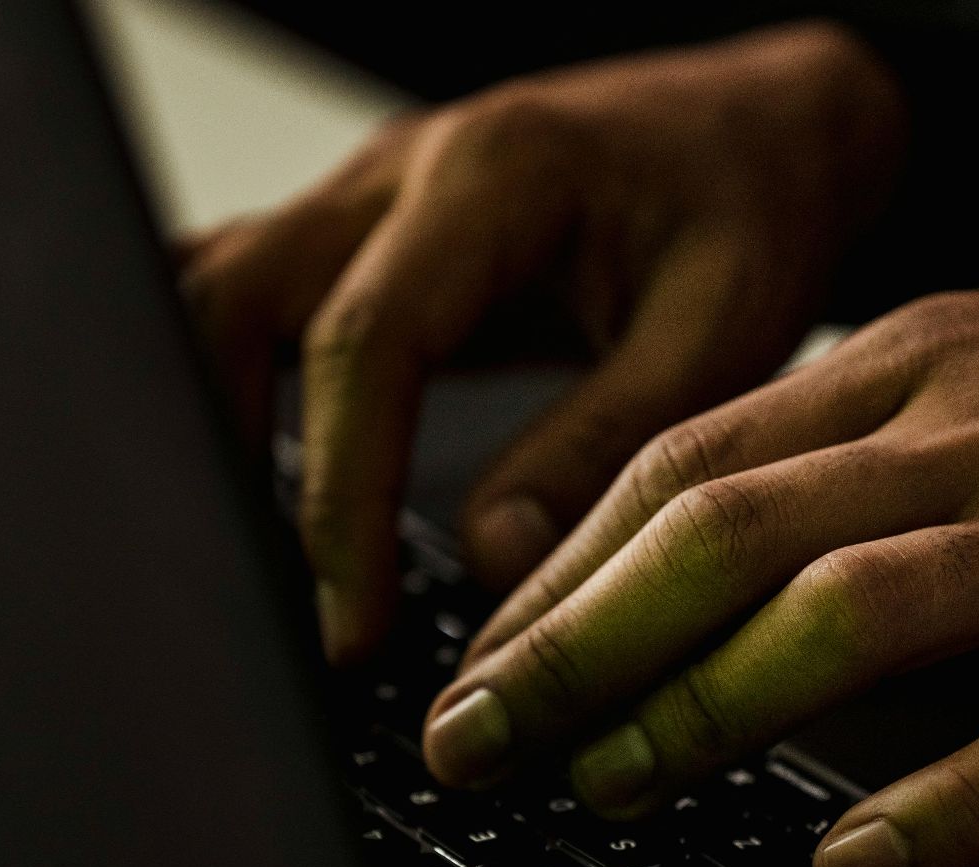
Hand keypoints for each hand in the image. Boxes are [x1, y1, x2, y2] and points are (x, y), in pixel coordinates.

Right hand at [178, 22, 904, 660]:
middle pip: (233, 298)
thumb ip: (606, 445)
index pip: (364, 341)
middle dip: (229, 458)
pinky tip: (252, 481)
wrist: (764, 132)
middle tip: (272, 602)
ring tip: (254, 561)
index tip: (350, 623)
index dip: (341, 497)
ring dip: (215, 421)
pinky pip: (258, 296)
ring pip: (220, 292)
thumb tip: (495, 559)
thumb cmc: (755, 209)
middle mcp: (407, 169)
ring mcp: (375, 195)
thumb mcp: (722, 333)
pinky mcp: (372, 235)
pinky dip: (233, 385)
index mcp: (497, 173)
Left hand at [422, 284, 978, 866]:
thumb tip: (714, 543)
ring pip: (848, 614)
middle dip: (577, 643)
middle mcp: (977, 437)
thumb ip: (866, 441)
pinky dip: (941, 805)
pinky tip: (856, 864)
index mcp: (922, 364)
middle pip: (726, 531)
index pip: (689, 460)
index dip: (562, 568)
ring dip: (706, 709)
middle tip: (482, 740)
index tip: (481, 655)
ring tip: (615, 790)